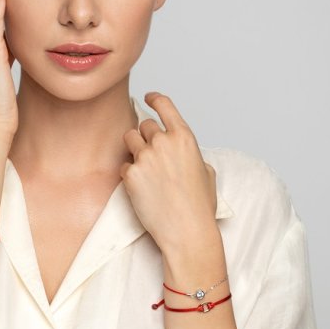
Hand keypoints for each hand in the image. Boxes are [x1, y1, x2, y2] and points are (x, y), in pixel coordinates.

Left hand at [120, 92, 218, 253]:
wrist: (187, 230)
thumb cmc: (199, 205)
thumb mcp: (205, 171)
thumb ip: (189, 152)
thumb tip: (179, 148)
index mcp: (184, 138)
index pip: (165, 106)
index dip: (155, 99)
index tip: (149, 97)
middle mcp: (163, 142)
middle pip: (144, 125)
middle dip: (146, 137)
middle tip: (153, 157)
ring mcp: (145, 157)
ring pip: (129, 140)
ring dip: (134, 150)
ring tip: (146, 171)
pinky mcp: (130, 174)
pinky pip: (124, 165)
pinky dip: (130, 174)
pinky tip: (143, 189)